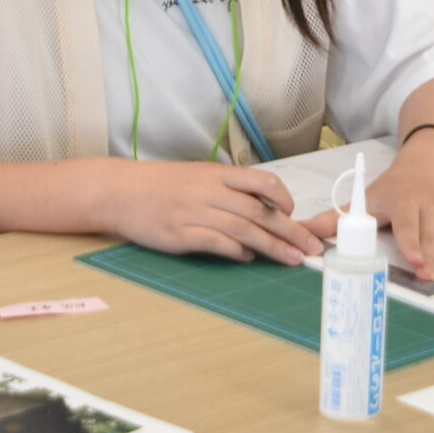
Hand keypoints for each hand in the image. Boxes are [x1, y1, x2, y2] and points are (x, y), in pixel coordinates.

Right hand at [106, 160, 323, 265]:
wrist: (121, 192)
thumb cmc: (161, 186)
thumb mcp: (197, 177)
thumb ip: (228, 191)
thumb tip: (260, 213)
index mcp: (216, 174)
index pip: (261, 181)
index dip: (282, 197)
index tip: (295, 213)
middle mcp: (209, 191)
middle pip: (259, 211)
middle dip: (290, 230)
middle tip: (312, 246)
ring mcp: (194, 213)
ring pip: (243, 229)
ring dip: (272, 246)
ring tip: (292, 259)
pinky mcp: (180, 234)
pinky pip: (216, 243)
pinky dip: (236, 252)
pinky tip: (249, 259)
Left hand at [304, 136, 433, 283]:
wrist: (430, 161)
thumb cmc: (395, 187)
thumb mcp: (368, 199)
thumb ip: (336, 219)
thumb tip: (302, 231)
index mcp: (404, 201)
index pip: (407, 223)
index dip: (411, 241)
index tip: (413, 258)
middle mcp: (429, 203)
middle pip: (431, 232)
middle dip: (432, 254)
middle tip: (431, 275)